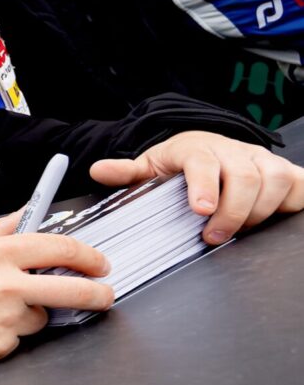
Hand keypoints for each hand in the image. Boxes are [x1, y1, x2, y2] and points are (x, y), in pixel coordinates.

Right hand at [0, 213, 113, 366]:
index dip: (88, 257)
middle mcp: (6, 284)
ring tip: (1, 311)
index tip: (100, 264)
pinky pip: (20, 340)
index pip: (60, 248)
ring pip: (42, 319)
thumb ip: (6, 227)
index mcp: (1, 253)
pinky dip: (10, 336)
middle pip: (72, 290)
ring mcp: (4, 317)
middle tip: (103, 295)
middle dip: (96, 294)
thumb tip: (32, 207)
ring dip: (32, 316)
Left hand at [89, 131, 303, 244]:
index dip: (204, 185)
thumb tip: (99, 171)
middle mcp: (234, 151)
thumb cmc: (181, 163)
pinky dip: (290, 202)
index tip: (200, 210)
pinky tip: (273, 216)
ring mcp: (262, 160)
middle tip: (214, 236)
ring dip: (257, 211)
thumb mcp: (152, 166)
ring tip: (237, 229)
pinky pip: (298, 184)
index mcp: (198, 148)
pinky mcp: (284, 172)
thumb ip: (128, 173)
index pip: (204, 162)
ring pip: (274, 181)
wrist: (210, 148)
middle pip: (245, 177)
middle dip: (232, 212)